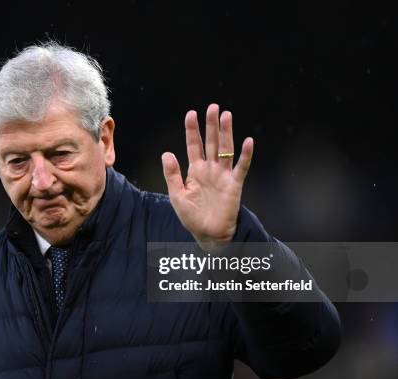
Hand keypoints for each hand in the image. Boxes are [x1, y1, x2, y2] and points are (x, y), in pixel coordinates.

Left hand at [161, 104, 253, 251]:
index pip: (194, 145)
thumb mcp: (176, 195)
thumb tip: (166, 153)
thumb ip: (172, 174)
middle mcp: (210, 169)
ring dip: (226, 133)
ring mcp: (223, 175)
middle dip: (211, 125)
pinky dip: (245, 155)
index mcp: (195, 170)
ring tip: (226, 116)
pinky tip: (248, 141)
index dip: (192, 130)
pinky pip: (241, 167)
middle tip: (212, 107)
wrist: (208, 234)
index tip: (191, 113)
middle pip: (211, 142)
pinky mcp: (234, 185)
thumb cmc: (192, 216)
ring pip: (226, 149)